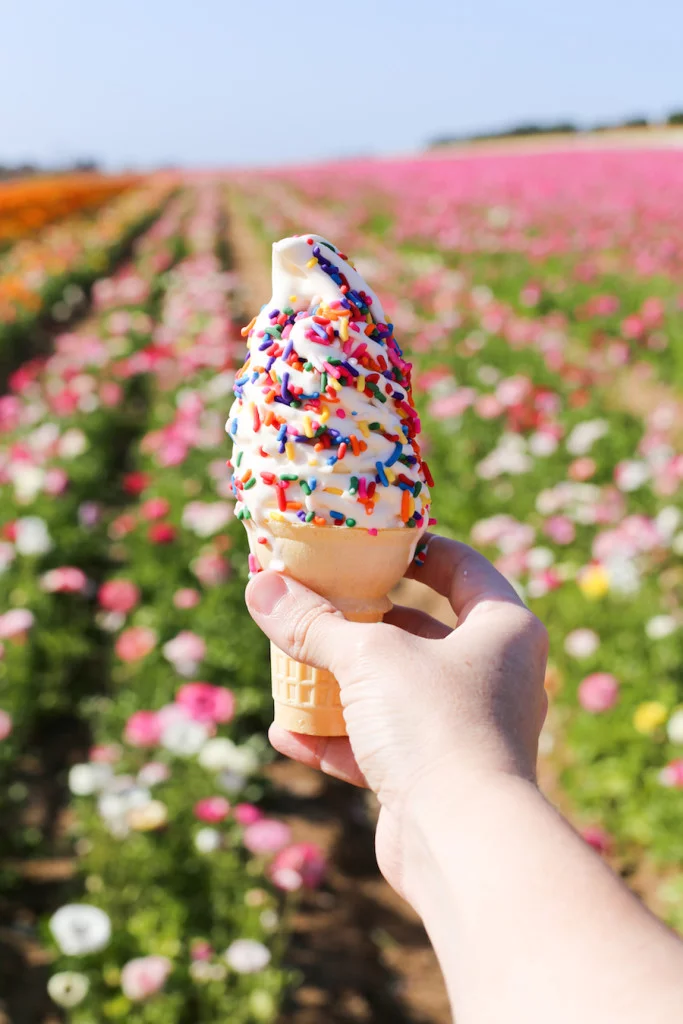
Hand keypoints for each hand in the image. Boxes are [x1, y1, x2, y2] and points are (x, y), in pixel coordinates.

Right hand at [245, 534, 547, 896]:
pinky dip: (338, 739)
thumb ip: (313, 623)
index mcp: (504, 629)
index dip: (417, 549)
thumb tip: (260, 587)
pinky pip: (383, 746)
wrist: (464, 844)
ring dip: (342, 683)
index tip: (371, 544)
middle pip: (422, 631)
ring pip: (397, 692)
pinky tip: (288, 734)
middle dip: (364, 622)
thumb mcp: (367, 659)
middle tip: (318, 602)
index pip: (464, 568)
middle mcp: (494, 675)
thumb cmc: (434, 724)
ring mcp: (467, 729)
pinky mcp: (438, 777)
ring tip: (291, 666)